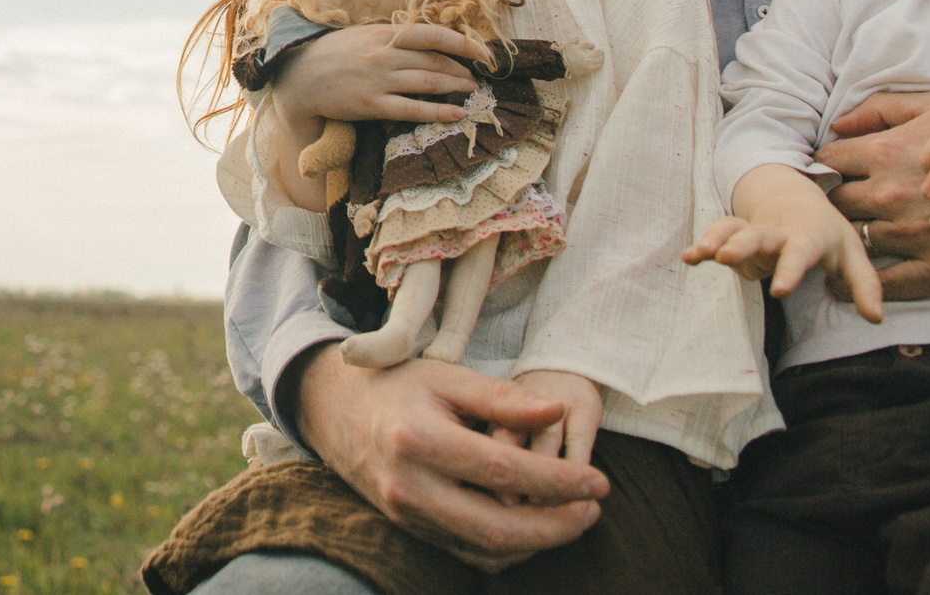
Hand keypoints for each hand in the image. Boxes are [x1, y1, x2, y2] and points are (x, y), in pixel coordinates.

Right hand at [272, 20, 489, 133]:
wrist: (300, 76)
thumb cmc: (334, 53)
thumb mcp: (365, 34)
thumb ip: (394, 37)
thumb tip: (429, 41)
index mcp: (384, 32)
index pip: (433, 34)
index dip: (463, 43)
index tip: (484, 52)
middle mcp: (384, 54)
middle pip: (435, 61)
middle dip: (462, 69)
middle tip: (477, 77)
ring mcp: (378, 80)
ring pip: (429, 83)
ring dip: (456, 87)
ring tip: (471, 92)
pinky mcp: (371, 104)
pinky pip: (412, 109)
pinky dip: (438, 112)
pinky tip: (456, 113)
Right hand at [293, 346, 606, 571]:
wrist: (331, 409)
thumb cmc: (395, 386)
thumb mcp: (445, 377)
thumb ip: (501, 397)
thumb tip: (559, 411)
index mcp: (418, 439)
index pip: (503, 470)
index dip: (557, 481)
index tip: (598, 480)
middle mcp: (409, 485)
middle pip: (496, 527)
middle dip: (556, 527)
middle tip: (594, 510)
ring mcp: (406, 514)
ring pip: (484, 550)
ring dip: (537, 543)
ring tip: (573, 519)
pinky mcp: (409, 529)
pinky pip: (466, 553)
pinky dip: (507, 549)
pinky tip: (535, 529)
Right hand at [686, 215, 883, 322]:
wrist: (796, 197)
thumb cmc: (827, 234)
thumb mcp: (852, 255)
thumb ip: (865, 285)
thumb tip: (877, 319)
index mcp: (808, 237)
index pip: (800, 254)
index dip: (789, 271)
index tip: (779, 291)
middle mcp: (778, 231)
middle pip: (759, 237)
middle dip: (742, 246)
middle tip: (726, 258)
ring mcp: (754, 229)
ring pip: (733, 232)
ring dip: (716, 241)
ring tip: (700, 255)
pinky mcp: (736, 231)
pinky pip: (718, 233)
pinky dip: (703, 243)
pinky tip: (690, 257)